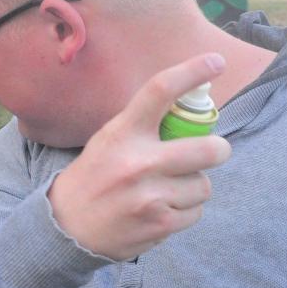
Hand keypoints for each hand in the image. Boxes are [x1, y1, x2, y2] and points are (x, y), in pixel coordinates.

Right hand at [47, 53, 232, 260]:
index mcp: (124, 132)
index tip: (216, 61)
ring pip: (204, 185)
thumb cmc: (96, 175)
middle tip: (215, 150)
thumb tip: (191, 109)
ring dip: (194, 186)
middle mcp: (138, 162)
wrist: (67, 226)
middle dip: (219, 149)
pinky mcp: (159, 224)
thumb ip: (145, 125)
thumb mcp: (111, 138)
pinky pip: (196, 212)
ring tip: (168, 189)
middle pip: (208, 148)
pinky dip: (185, 211)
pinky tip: (162, 210)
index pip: (160, 90)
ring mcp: (150, 196)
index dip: (193, 72)